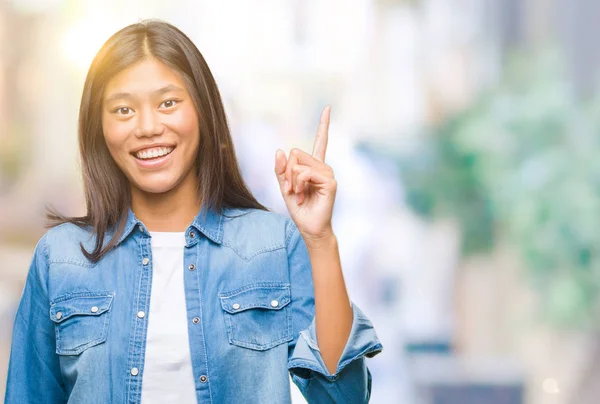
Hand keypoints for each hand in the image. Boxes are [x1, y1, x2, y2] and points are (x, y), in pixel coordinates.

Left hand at [274, 106, 336, 241]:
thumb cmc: (299, 208)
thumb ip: (281, 170)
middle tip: (292, 189)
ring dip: (292, 181)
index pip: (320, 141)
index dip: (324, 125)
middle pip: (296, 153)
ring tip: (299, 194)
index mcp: (314, 166)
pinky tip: (303, 194)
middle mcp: (323, 167)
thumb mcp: (285, 187)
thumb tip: (280, 150)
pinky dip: (298, 184)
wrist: (309, 227)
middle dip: (287, 172)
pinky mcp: (330, 182)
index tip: (328, 108)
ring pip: (299, 164)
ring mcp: (328, 174)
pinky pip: (305, 173)